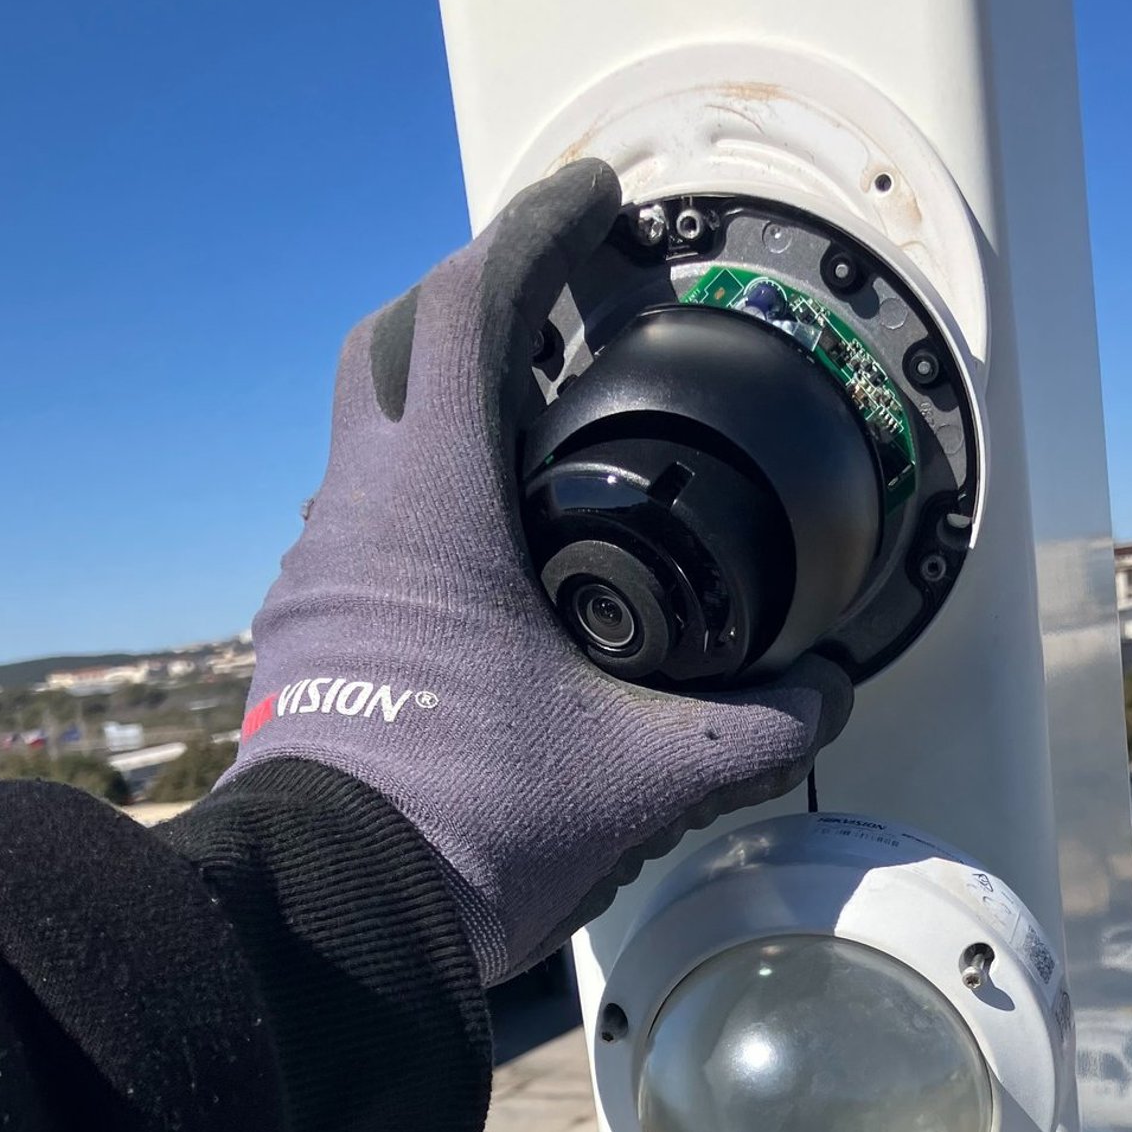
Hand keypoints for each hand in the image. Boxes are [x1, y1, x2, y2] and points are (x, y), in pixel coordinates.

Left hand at [233, 161, 853, 985]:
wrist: (326, 927)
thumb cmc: (465, 825)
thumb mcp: (640, 777)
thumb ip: (751, 732)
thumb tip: (826, 702)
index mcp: (430, 501)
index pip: (468, 304)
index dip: (536, 233)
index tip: (592, 204)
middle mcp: (355, 514)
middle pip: (392, 344)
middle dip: (471, 305)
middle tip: (555, 317)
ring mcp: (315, 577)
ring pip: (365, 441)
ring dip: (438, 413)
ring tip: (531, 441)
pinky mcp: (305, 642)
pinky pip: (358, 529)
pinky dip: (418, 505)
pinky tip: (483, 565)